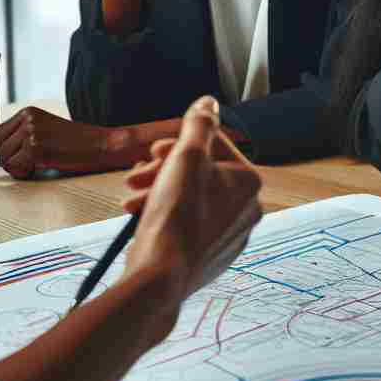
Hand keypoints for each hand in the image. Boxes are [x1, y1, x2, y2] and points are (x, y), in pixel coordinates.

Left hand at [0, 107, 134, 178]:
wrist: (103, 145)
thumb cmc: (78, 143)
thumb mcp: (46, 132)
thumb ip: (22, 137)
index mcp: (29, 112)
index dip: (0, 150)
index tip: (7, 160)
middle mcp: (28, 119)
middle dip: (8, 160)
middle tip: (27, 165)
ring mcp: (31, 132)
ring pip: (3, 158)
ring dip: (16, 168)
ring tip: (36, 166)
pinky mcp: (36, 148)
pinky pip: (14, 167)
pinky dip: (24, 173)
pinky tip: (39, 168)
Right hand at [120, 96, 263, 306]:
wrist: (161, 278)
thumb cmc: (175, 215)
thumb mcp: (185, 157)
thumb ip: (199, 125)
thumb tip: (208, 102)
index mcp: (249, 183)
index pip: (213, 146)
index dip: (177, 144)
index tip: (152, 153)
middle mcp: (248, 210)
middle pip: (200, 174)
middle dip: (163, 170)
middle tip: (135, 176)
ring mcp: (230, 237)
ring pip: (191, 201)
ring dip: (158, 192)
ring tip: (130, 199)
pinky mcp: (211, 257)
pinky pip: (187, 227)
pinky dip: (165, 217)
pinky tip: (141, 218)